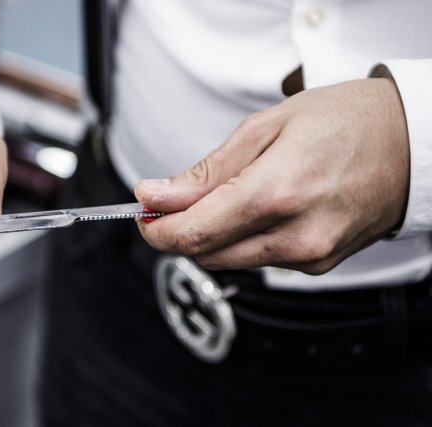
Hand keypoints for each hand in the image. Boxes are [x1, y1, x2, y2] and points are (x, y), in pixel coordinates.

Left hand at [136, 78, 408, 274]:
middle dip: (179, 232)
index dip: (157, 229)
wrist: (412, 143)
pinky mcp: (319, 265)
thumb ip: (205, 172)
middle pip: (207, 254)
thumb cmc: (346, 122)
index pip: (194, 233)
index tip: (144, 215)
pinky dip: (242, 239)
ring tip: (222, 196)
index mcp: (276, 193)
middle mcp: (294, 235)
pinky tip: (256, 210)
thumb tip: (156, 195)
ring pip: (230, 260)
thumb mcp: (265, 128)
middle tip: (172, 203)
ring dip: (210, 235)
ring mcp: (310, 256)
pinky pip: (260, 260)